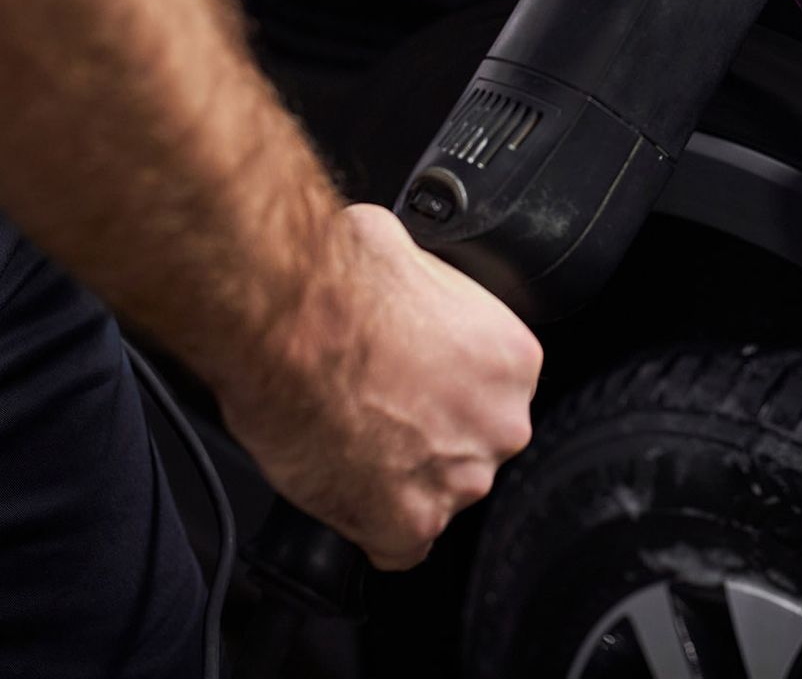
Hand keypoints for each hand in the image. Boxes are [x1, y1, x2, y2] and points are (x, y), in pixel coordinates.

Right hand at [217, 204, 541, 569]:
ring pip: (436, 494)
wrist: (289, 320)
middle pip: (470, 446)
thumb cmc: (340, 280)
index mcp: (512, 362)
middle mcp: (499, 425)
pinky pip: (397, 546)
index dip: (444, 391)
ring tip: (346, 438)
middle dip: (427, 435)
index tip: (410, 383)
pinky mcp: (405, 525)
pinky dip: (368, 525)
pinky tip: (341, 485)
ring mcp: (457, 481)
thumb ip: (427, 289)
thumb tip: (407, 280)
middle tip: (374, 410)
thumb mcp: (406, 253)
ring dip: (398, 478)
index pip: (489, 394)